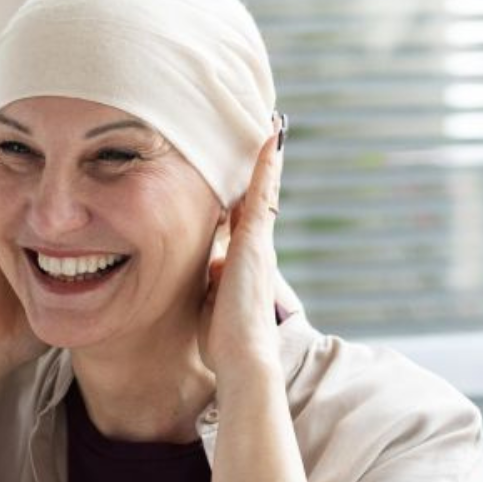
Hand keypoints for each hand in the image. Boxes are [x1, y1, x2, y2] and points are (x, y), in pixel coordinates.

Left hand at [200, 115, 291, 382]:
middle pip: (260, 196)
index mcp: (243, 261)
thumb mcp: (212, 302)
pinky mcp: (254, 242)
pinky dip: (266, 166)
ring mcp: (257, 243)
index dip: (246, 192)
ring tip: (272, 125)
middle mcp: (256, 248)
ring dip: (268, 158)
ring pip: (263, 190)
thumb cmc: (225, 340)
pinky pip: (261, 194)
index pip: (244, 218)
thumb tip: (210, 268)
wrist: (243, 356)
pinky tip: (269, 138)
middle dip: (264, 167)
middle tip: (269, 133)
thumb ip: (212, 281)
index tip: (248, 170)